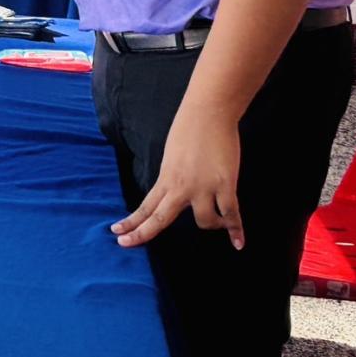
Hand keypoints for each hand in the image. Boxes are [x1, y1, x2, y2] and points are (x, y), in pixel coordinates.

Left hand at [111, 105, 243, 249]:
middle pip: (159, 219)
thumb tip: (176, 191)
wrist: (209, 112)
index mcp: (167, 178)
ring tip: (220, 224)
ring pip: (204, 222)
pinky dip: (236, 230)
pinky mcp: (225, 185)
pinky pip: (232, 215)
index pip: (146, 206)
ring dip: (213, 225)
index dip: (133, 222)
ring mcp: (203, 187)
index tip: (117, 233)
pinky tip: (238, 243)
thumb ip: (173, 176)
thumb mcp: (173, 155)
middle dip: (142, 233)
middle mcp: (181, 186)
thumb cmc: (190, 128)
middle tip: (126, 244)